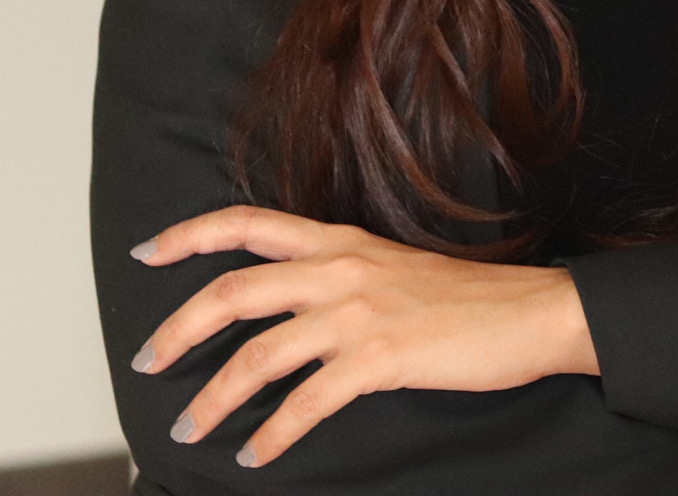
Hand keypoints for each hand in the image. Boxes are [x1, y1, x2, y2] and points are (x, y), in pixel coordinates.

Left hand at [129, 205, 597, 466]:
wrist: (530, 312)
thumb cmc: (466, 299)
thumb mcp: (391, 269)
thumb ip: (338, 278)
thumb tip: (289, 311)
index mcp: (340, 241)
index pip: (249, 223)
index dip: (190, 234)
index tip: (147, 253)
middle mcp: (340, 269)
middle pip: (233, 291)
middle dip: (179, 331)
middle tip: (147, 361)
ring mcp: (359, 313)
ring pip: (259, 356)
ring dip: (215, 399)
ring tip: (191, 431)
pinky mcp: (380, 359)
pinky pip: (306, 403)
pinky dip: (272, 435)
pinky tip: (256, 455)